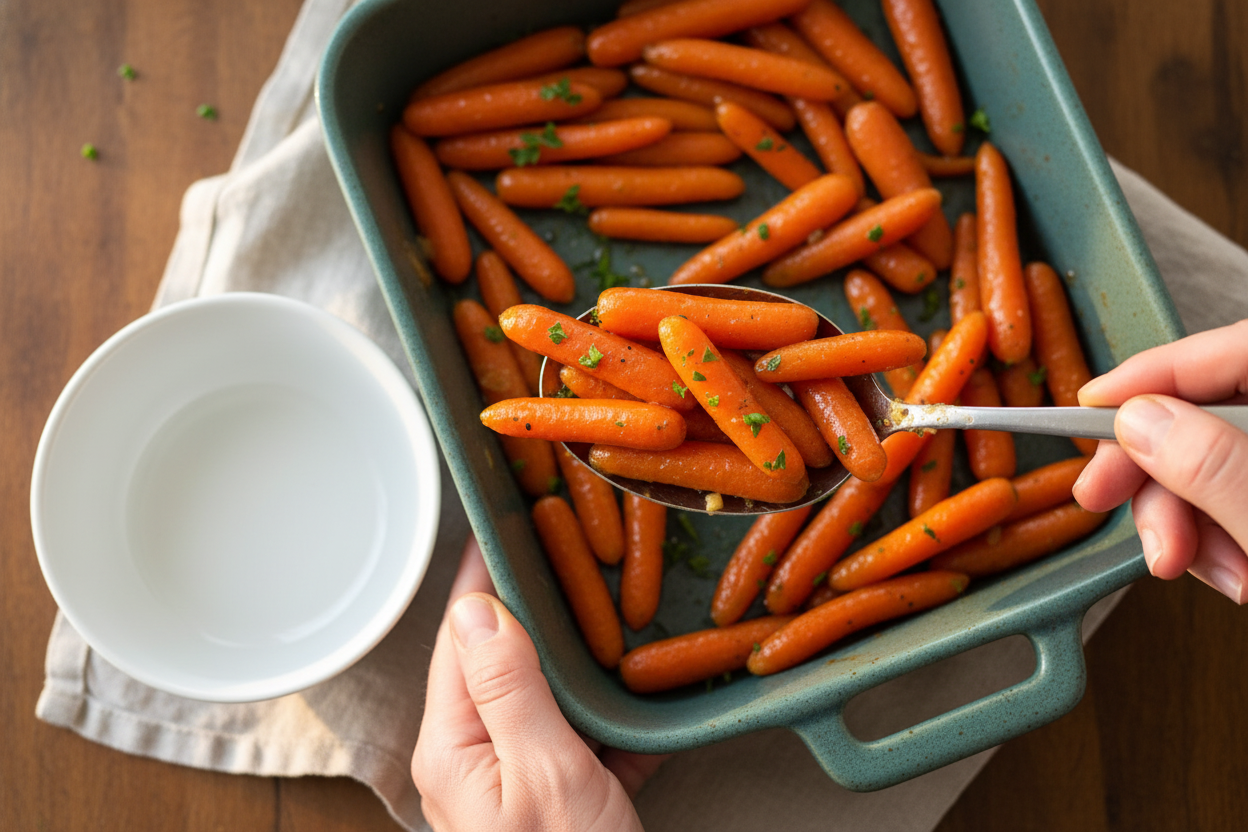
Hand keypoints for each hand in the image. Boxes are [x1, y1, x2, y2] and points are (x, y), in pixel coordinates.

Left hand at [412, 536, 666, 831]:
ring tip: (616, 602)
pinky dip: (619, 712)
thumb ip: (510, 688)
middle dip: (543, 610)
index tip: (504, 522)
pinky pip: (590, 739)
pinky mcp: (565, 803)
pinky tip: (650, 685)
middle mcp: (477, 761)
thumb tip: (476, 606)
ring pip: (552, 697)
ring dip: (586, 658)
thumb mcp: (545, 773)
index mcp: (454, 748)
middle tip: (572, 551)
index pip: (460, 638)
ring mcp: (520, 781)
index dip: (484, 577)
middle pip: (507, 662)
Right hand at [1072, 320, 1247, 603]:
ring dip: (1185, 522)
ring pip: (1212, 466)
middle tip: (1103, 500)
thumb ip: (1213, 467)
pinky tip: (1235, 575)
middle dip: (1155, 471)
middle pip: (1207, 413)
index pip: (1225, 350)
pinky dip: (1216, 539)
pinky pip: (1232, 500)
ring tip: (1196, 567)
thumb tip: (1138, 420)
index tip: (1085, 404)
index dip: (1147, 375)